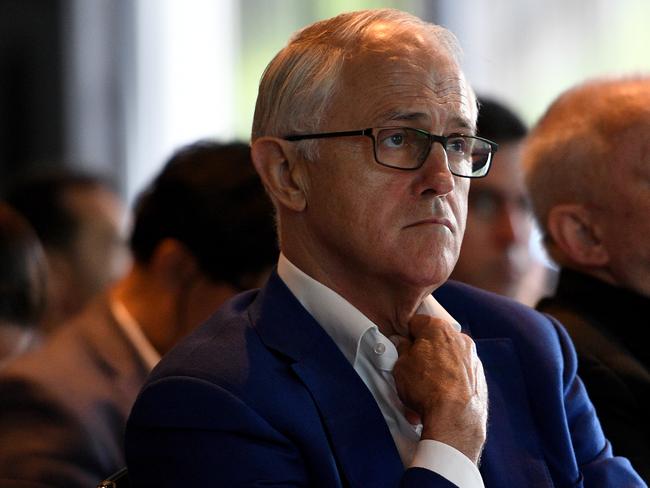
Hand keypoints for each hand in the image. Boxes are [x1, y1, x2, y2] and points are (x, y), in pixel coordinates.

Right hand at [392, 314, 487, 463]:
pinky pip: (459, 376)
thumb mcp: (401, 366)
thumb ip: (402, 349)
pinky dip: (449, 385)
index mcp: (438, 328)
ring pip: (447, 360)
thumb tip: (404, 345)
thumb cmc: (427, 388)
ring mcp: (472, 358)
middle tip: (411, 373)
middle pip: (435, 342)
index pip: (417, 322)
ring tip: (423, 395)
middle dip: (423, 356)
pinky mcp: (480, 378)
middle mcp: (459, 339)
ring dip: (435, 372)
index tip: (401, 347)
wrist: (455, 418)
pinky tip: (438, 401)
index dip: (406, 335)